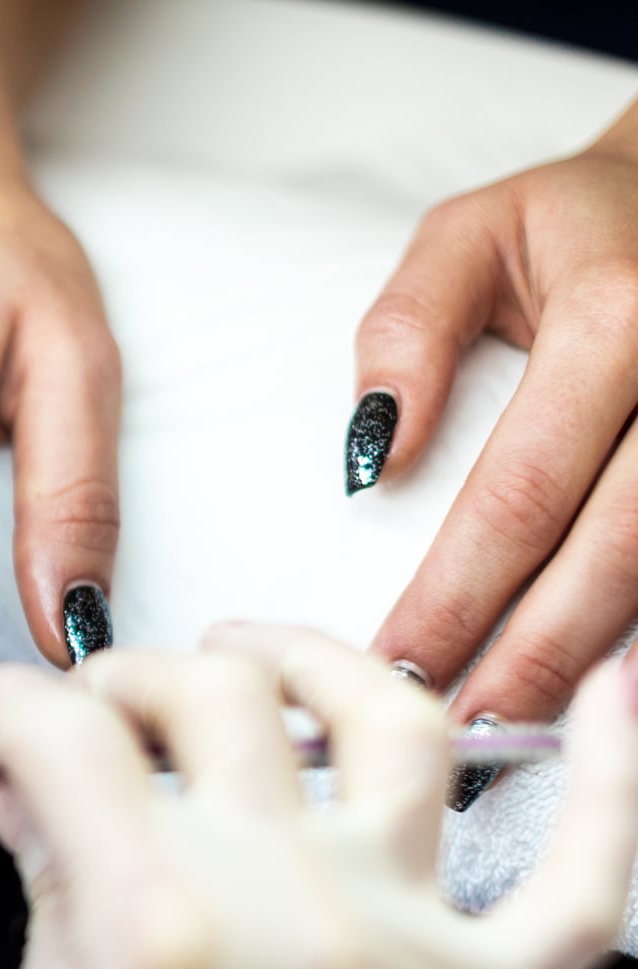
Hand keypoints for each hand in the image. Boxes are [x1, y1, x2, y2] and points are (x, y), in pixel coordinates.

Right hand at [0, 626, 637, 968]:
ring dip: (311, 656)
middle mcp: (288, 913)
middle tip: (88, 720)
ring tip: (261, 656)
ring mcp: (399, 948)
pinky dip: (608, 773)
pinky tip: (602, 700)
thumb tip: (36, 792)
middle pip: (212, 696)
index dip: (3, 704)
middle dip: (122, 681)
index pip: (67, 738)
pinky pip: (581, 869)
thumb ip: (54, 895)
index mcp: (157, 931)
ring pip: (388, 719)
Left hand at [355, 102, 637, 805]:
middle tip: (458, 731)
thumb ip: (406, 332)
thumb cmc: (570, 223)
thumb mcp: (466, 234)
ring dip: (592, 659)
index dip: (458, 595)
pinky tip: (587, 676)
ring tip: (513, 719)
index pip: (520, 493)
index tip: (396, 665)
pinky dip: (637, 622)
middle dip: (532, 656)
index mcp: (616, 320)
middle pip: (611, 554)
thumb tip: (371, 457)